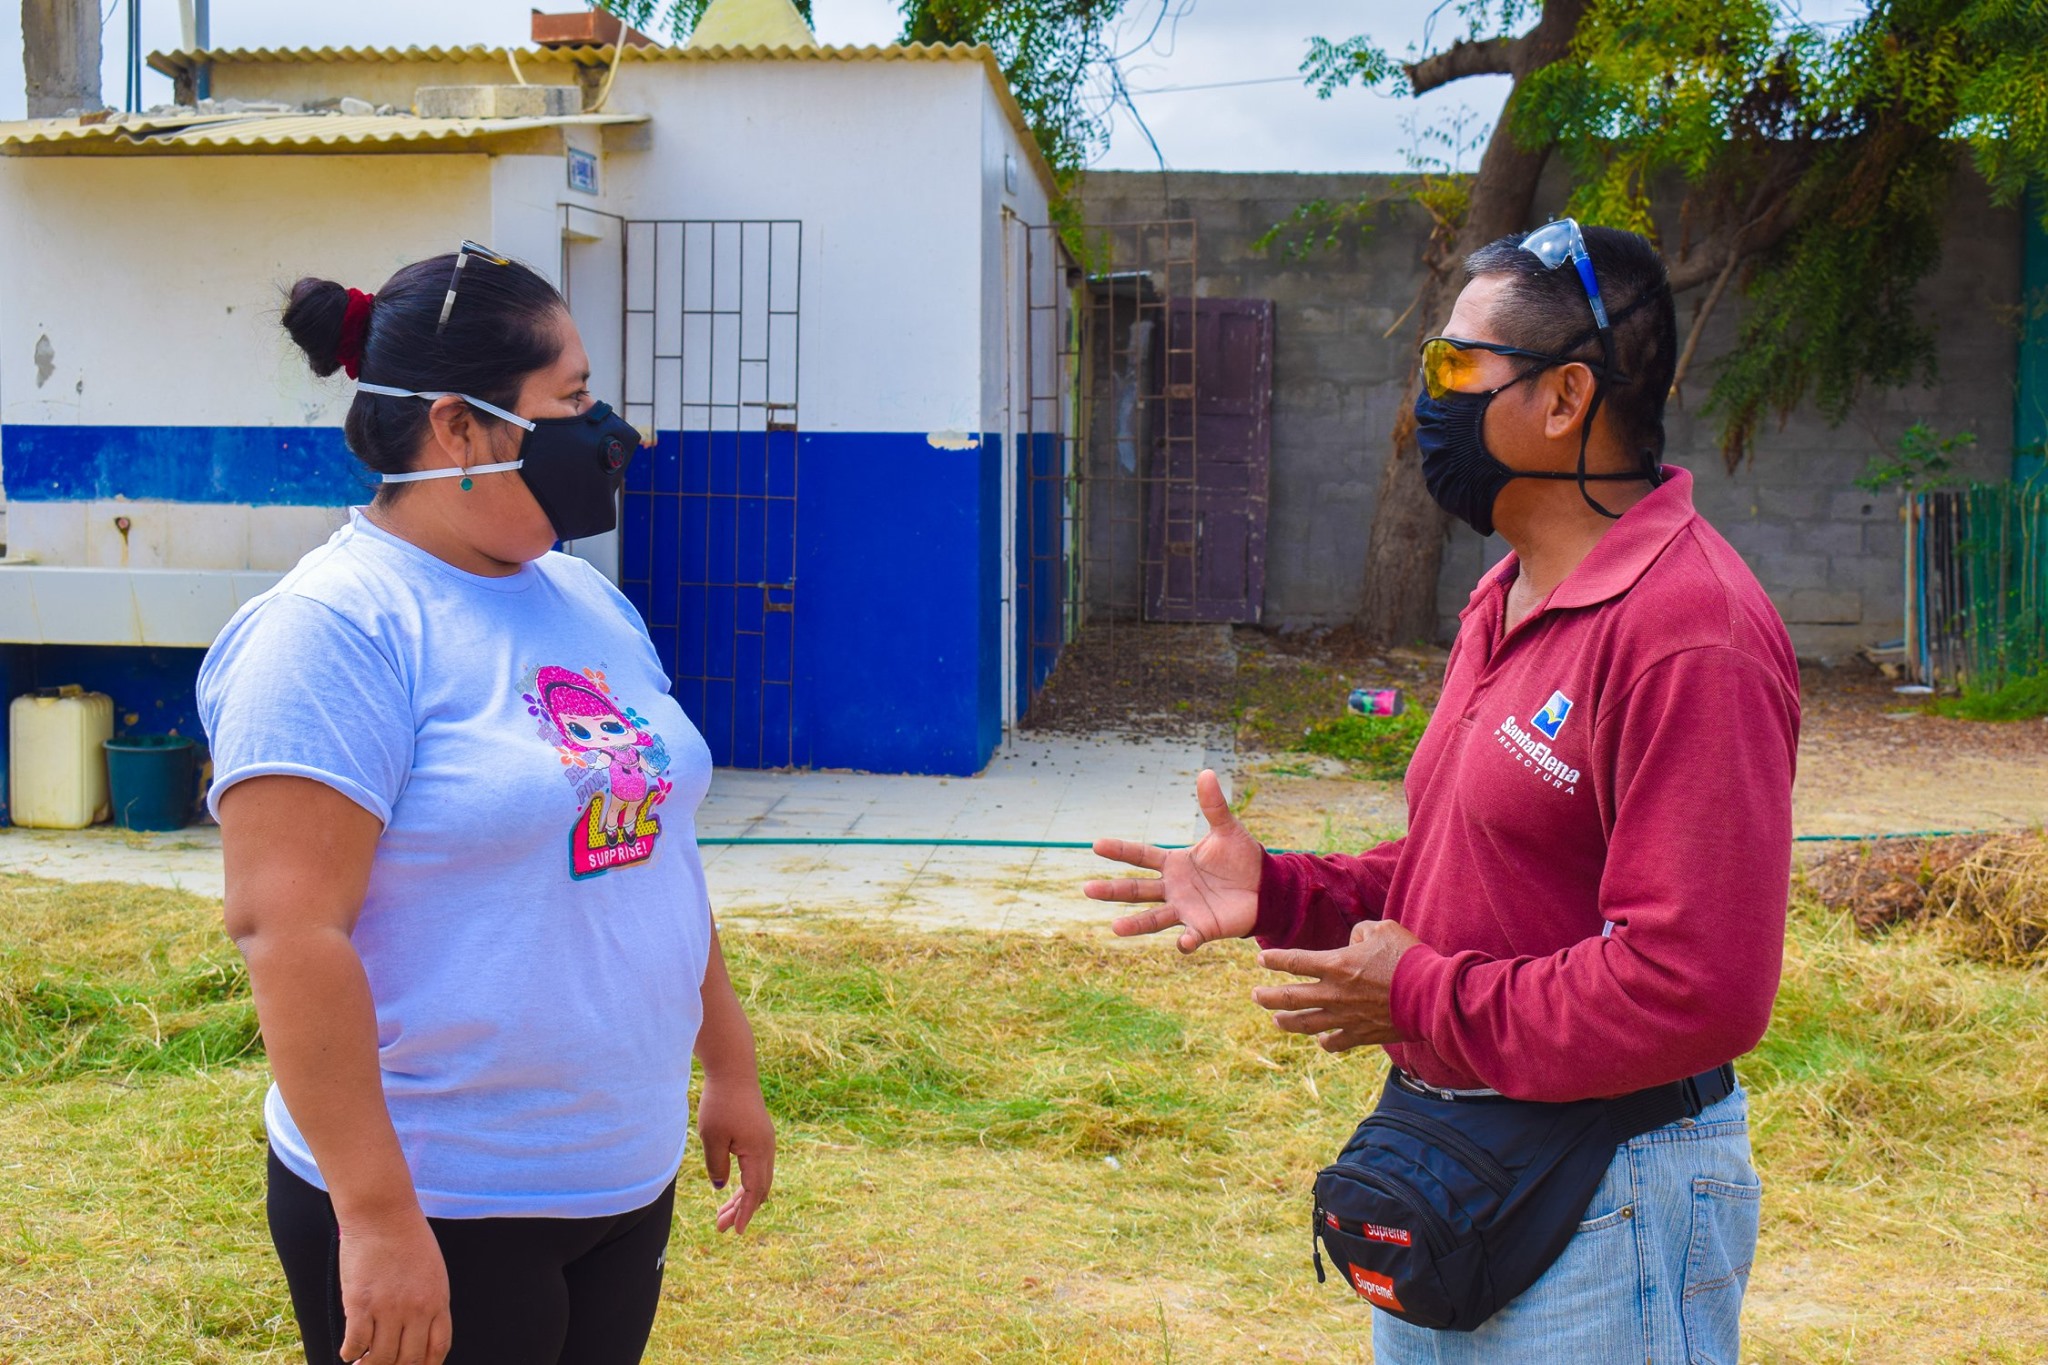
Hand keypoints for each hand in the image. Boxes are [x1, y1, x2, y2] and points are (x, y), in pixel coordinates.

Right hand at [335, 1209, 450, 1364]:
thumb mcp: (433, 1272)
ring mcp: (388, 1308)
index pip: (438, 1349)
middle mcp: (416, 1310)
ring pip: (381, 1358)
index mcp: (438, 1301)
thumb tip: (416, 1333)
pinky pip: (355, 1343)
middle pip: (409, 1359)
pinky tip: (349, 1351)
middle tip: (383, 1364)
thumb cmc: (408, 1238)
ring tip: (363, 1363)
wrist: (383, 1214)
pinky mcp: (360, 1304)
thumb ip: (429, 1302)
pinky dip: (350, 1353)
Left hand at [698, 1070, 774, 1234]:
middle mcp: (767, 1149)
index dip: (745, 1213)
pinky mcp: (759, 1135)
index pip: (753, 1192)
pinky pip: (756, 1167)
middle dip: (741, 1210)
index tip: (736, 1232)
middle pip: (759, 1189)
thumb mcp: (712, 1138)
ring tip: (722, 1214)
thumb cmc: (721, 1102)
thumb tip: (721, 1187)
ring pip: (758, 1179)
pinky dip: (745, 1182)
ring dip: (742, 1197)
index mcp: (758, 1152)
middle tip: (721, 1227)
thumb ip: (716, 1166)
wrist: (734, 1070)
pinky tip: (731, 1188)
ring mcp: (765, 1141)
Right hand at [1085, 769, 1264, 952]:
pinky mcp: (1203, 928)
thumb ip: (1214, 806)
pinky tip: (1183, 944)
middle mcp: (1173, 888)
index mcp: (1174, 863)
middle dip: (1112, 890)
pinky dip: (1186, 942)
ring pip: (1154, 918)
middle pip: (1136, 889)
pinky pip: (1191, 937)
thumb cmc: (1242, 858)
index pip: (1141, 856)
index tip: (1097, 845)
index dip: (1120, 851)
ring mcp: (1185, 909)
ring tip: (1115, 927)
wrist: (1265, 887)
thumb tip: (1206, 772)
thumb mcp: (1227, 829)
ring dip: (1136, 924)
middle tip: (1087, 889)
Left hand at [1252, 919, 1422, 1051]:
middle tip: (1254, 996)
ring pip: (1305, 1024)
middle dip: (1267, 996)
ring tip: (1276, 1020)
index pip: (1294, 961)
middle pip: (1289, 997)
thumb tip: (1353, 942)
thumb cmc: (1408, 958)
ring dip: (1287, 1021)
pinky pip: (1335, 1042)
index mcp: (1336, 965)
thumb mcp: (1383, 929)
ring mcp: (1345, 1018)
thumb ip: (1361, 932)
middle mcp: (1334, 994)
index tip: (1260, 960)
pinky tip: (1321, 1040)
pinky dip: (1325, 1042)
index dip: (1274, 960)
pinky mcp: (1362, 1035)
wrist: (1431, 995)